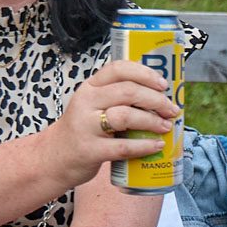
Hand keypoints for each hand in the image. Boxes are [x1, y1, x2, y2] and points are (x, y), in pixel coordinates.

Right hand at [45, 60, 180, 187]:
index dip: (145, 73)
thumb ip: (118, 98)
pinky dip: (144, 146)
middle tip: (171, 109)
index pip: (118, 69)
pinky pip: (123, 147)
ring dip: (152, 121)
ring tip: (166, 126)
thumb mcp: (93, 106)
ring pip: (126, 116)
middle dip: (156, 100)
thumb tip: (161, 97)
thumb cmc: (83, 130)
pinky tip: (157, 145)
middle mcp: (86, 102)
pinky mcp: (89, 151)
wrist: (54, 158)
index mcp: (90, 87)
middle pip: (128, 91)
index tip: (163, 84)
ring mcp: (86, 126)